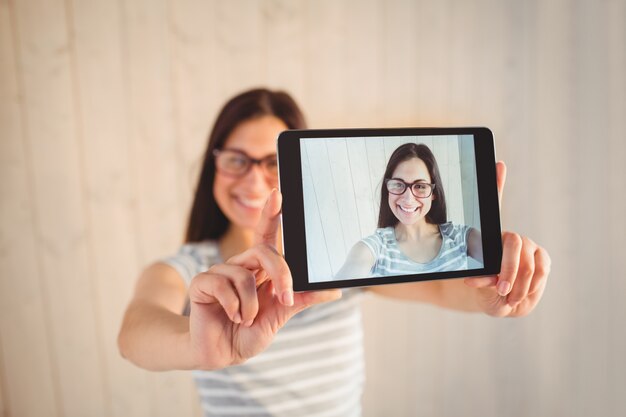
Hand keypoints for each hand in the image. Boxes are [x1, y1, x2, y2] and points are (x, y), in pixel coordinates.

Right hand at [187, 189, 341, 368]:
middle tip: (286, 300)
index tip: (278, 194)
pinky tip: (231, 316)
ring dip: (251, 305)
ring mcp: (220, 273)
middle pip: (263, 251)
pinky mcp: (202, 283)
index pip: (266, 235)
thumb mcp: (281, 315)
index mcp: (260, 269)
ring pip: (244, 274)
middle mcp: (241, 266)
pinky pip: (222, 285)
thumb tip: (334, 291)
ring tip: (246, 320)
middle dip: (280, 273)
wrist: (221, 353)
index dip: (271, 214)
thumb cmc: (249, 332)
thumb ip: (303, 300)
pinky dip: (233, 306)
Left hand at [463, 162, 550, 316]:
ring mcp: (530, 247)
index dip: (498, 183)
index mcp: (492, 236)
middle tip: (500, 287)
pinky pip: (540, 271)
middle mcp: (512, 237)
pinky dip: (529, 287)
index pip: (495, 203)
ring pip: (528, 262)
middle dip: (507, 269)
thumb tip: (469, 274)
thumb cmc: (485, 286)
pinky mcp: (544, 259)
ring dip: (516, 283)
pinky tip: (517, 295)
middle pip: (513, 243)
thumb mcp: (475, 279)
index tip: (499, 165)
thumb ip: (474, 277)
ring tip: (505, 295)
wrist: (502, 300)